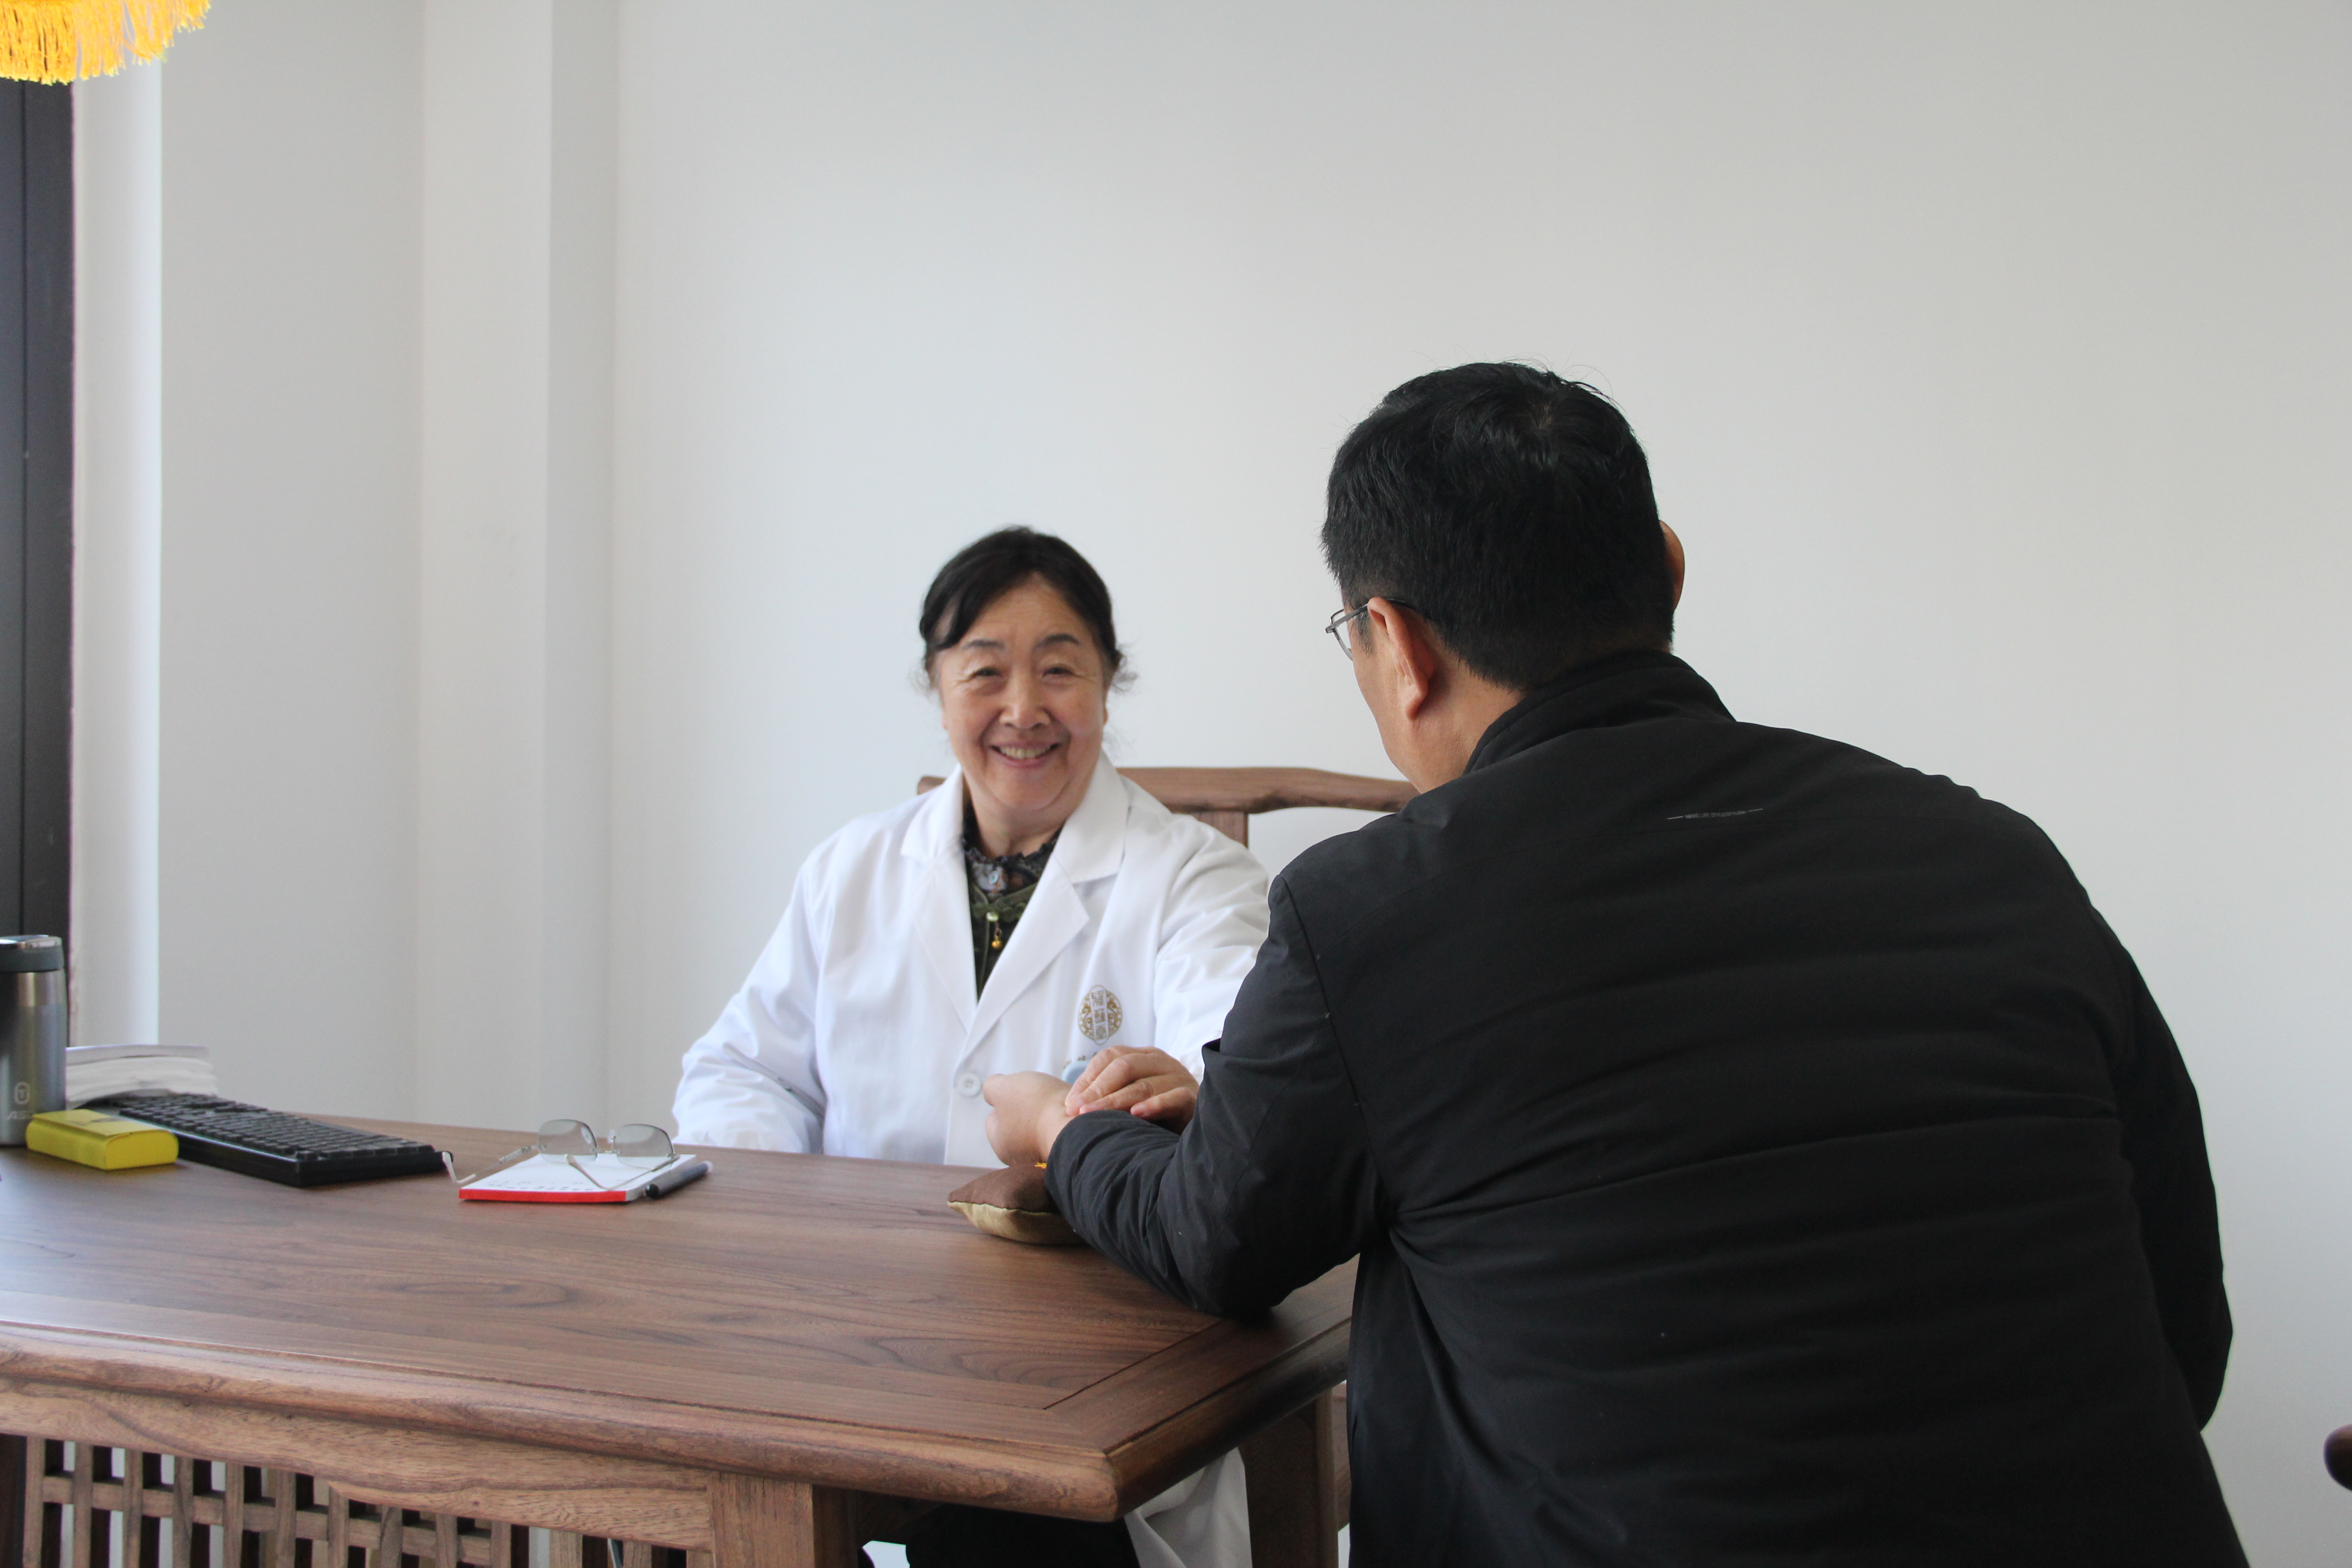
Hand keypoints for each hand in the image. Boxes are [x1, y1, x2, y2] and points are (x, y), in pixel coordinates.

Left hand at [984, 1071, 1072, 1167]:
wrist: (1076, 1126)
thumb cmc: (1035, 1107)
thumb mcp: (1002, 1087)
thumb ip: (991, 1087)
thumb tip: (993, 1092)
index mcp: (1000, 1144)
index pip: (994, 1117)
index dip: (1004, 1099)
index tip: (1018, 1091)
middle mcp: (1018, 1157)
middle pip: (1017, 1122)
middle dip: (1026, 1107)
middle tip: (1037, 1096)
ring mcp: (1042, 1157)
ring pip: (1038, 1126)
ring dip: (1045, 1113)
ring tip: (1054, 1103)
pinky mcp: (1063, 1152)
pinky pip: (1057, 1131)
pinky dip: (1060, 1120)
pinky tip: (1065, 1112)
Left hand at [1064, 1045, 1198, 1129]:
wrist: (1195, 1129)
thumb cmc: (1156, 1114)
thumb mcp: (1130, 1099)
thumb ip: (1108, 1095)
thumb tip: (1069, 1105)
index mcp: (1143, 1056)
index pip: (1110, 1057)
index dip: (1087, 1079)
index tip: (1069, 1104)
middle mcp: (1160, 1061)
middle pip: (1124, 1067)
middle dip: (1097, 1090)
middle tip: (1077, 1112)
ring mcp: (1178, 1077)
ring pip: (1143, 1085)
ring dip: (1115, 1101)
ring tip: (1094, 1115)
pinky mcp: (1193, 1097)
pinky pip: (1174, 1098)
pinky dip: (1155, 1105)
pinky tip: (1136, 1114)